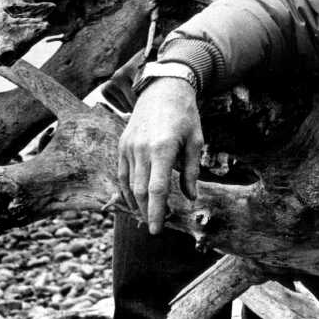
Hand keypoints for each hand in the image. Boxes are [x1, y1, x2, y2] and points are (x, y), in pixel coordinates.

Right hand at [116, 77, 202, 233]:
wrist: (164, 87)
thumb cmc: (185, 114)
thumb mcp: (195, 140)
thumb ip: (191, 171)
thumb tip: (190, 197)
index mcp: (162, 149)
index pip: (156, 190)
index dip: (156, 212)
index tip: (157, 230)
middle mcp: (142, 149)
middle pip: (140, 191)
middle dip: (146, 212)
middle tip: (155, 228)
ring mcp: (129, 146)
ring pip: (129, 184)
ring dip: (136, 203)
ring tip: (146, 216)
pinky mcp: (123, 143)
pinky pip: (122, 173)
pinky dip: (127, 189)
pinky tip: (134, 200)